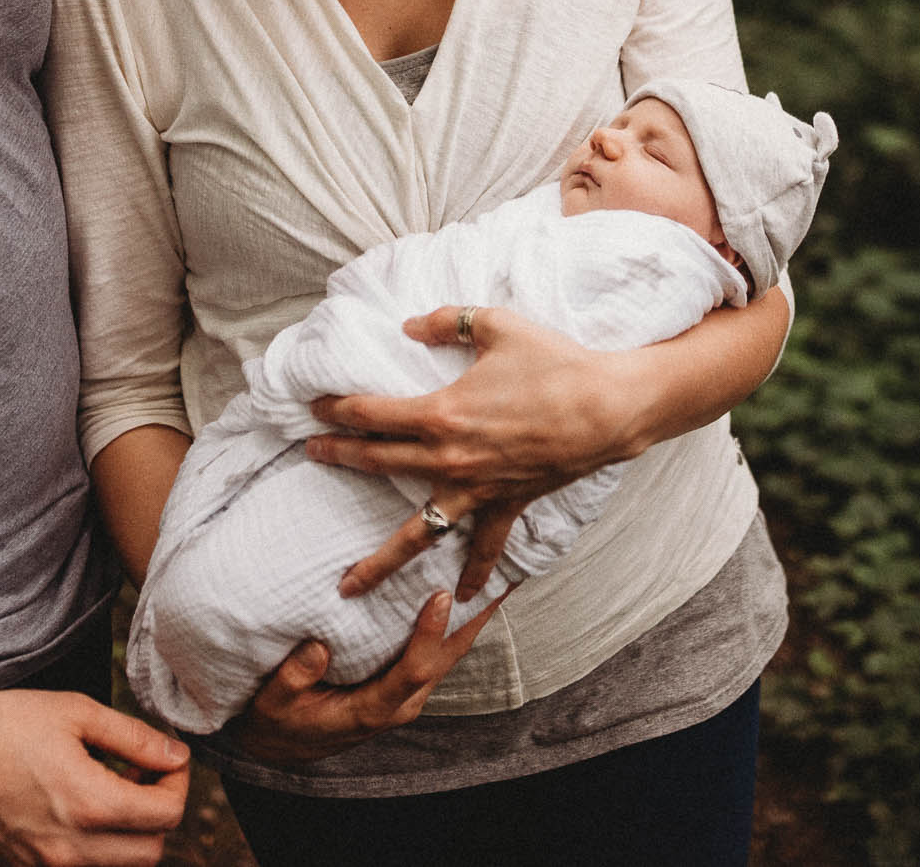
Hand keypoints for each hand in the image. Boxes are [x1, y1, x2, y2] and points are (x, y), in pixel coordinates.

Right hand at [0, 686, 188, 866]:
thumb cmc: (0, 726)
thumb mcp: (76, 713)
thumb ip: (135, 738)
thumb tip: (175, 755)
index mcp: (90, 804)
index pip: (168, 815)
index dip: (179, 783)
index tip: (166, 761)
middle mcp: (70, 848)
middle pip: (151, 852)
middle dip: (157, 813)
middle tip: (139, 777)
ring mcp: (43, 866)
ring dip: (128, 836)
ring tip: (108, 793)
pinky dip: (93, 849)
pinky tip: (77, 811)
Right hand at [227, 587, 508, 765]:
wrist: (282, 744)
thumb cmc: (277, 721)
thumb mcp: (272, 703)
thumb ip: (294, 677)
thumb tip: (318, 646)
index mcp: (372, 710)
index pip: (411, 672)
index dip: (429, 636)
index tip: (440, 598)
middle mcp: (399, 704)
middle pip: (446, 660)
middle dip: (473, 620)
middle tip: (495, 577)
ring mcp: (406, 695)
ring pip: (448, 655)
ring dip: (472, 618)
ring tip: (495, 577)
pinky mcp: (404, 684)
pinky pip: (437, 653)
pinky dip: (455, 624)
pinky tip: (467, 596)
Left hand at [308, 305, 650, 598]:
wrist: (608, 408)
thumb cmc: (555, 363)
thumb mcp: (497, 325)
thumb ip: (447, 321)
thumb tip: (410, 323)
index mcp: (440, 413)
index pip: (371, 414)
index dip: (337, 408)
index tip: (314, 406)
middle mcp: (449, 459)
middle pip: (378, 461)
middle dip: (339, 456)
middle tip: (311, 453)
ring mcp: (475, 489)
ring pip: (418, 532)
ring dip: (380, 560)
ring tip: (348, 586)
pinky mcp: (506, 503)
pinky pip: (485, 545)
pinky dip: (475, 572)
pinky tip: (463, 598)